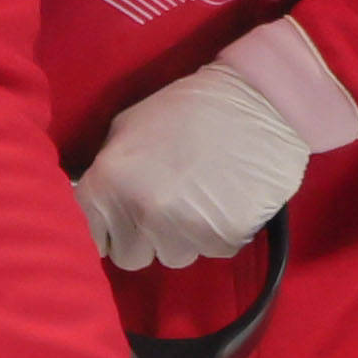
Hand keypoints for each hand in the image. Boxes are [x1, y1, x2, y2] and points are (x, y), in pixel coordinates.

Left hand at [79, 63, 309, 272]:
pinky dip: (222, 232)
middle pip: (132, 257)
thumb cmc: (189, 108)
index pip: (97, 238)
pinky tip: (229, 199)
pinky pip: (215, 250)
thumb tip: (98, 207)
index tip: (129, 221)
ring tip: (203, 197)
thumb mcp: (128, 127)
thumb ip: (107, 172)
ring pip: (175, 256)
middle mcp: (138, 212)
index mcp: (106, 185)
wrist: (261, 100)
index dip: (114, 231)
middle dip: (147, 239)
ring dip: (185, 236)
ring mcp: (183, 228)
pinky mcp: (225, 236)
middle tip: (170, 208)